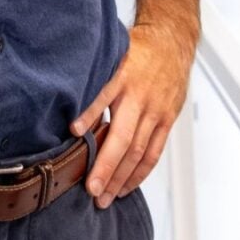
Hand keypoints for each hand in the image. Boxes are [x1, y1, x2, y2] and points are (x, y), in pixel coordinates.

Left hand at [72, 11, 196, 207]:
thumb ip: (93, 80)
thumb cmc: (136, 50)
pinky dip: (140, 173)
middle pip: (124, 137)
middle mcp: (140, 97)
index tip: (74, 135)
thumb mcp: (110, 55)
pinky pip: (154, 152)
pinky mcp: (167, 120)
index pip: (104, 99)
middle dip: (107, 167)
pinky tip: (127, 186)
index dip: (90, 117)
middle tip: (92, 190)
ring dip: (122, 178)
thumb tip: (67, 107)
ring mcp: (156, 111)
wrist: (172, 41)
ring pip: (139, 151)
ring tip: (106, 197)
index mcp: (122, 77)